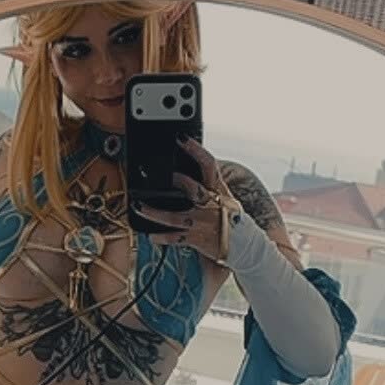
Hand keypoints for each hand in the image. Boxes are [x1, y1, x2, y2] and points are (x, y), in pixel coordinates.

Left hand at [134, 137, 240, 264]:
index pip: (209, 165)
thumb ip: (209, 185)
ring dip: (154, 212)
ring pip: (174, 217)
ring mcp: (203, 223)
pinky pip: (176, 238)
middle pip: (193, 189)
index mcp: (218, 190)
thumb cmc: (230, 219)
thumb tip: (189, 167)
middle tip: (159, 175)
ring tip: (138, 206)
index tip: (181, 138)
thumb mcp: (225, 197)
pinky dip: (162, 237)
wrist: (246, 246)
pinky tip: (151, 235)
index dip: (196, 150)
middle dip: (177, 180)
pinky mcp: (197, 239)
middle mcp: (211, 205)